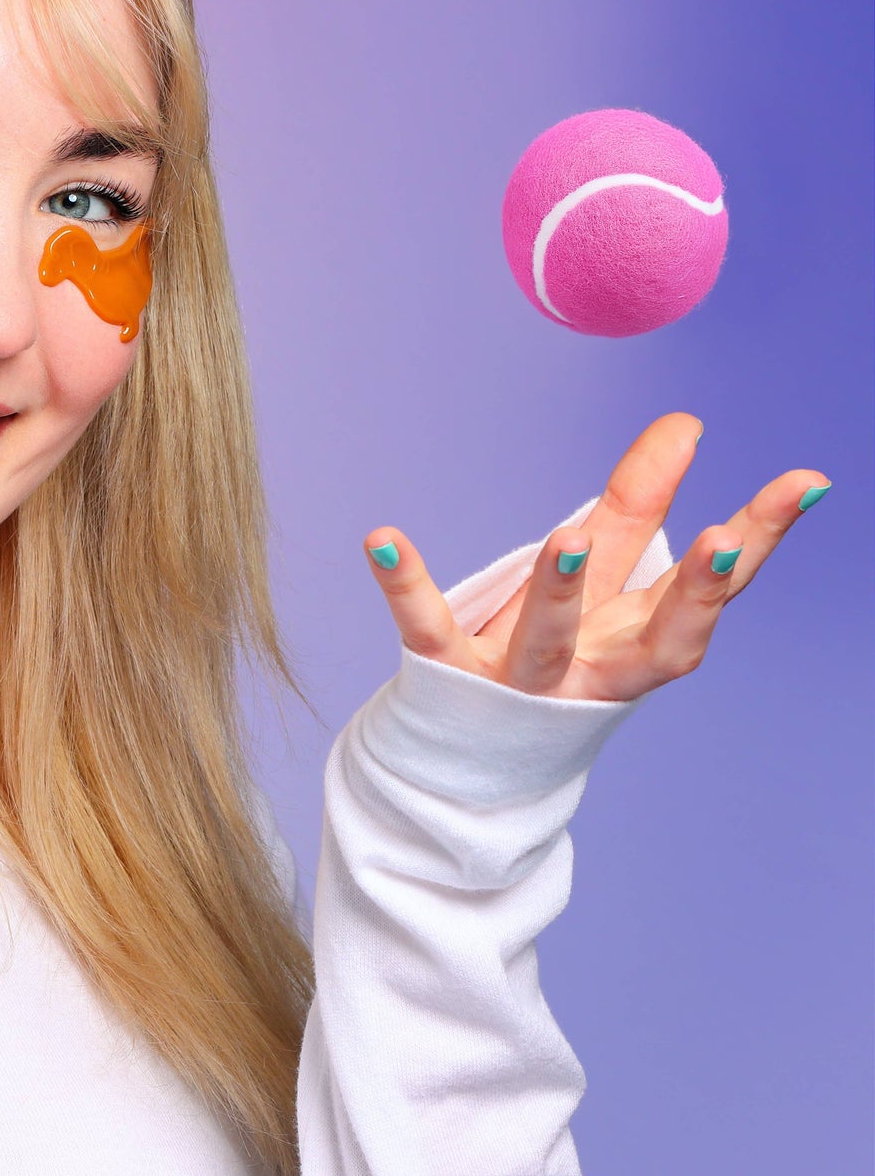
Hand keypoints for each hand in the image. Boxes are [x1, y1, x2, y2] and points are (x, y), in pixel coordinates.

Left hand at [363, 412, 830, 701]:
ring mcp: (516, 682)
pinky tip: (381, 537)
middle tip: (722, 540)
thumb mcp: (603, 583)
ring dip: (560, 592)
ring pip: (544, 644)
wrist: (472, 764)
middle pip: (650, 642)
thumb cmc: (557, 655)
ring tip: (567, 538)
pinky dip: (405, 583)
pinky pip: (426, 627)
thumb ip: (639, 505)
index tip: (804, 482)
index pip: (705, 596)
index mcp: (635, 646)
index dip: (759, 546)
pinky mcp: (446, 676)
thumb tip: (685, 420)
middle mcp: (588, 672)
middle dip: (693, 593)